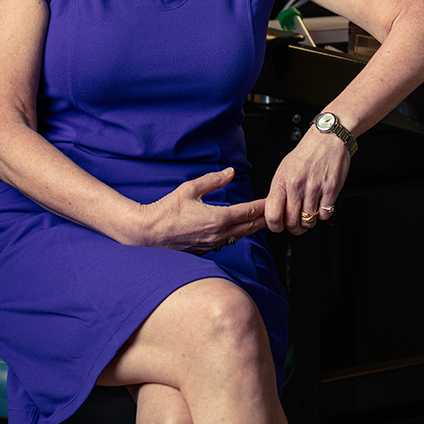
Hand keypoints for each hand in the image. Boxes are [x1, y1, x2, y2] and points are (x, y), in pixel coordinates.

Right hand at [135, 167, 266, 253]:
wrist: (146, 233)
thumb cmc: (165, 210)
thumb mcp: (190, 189)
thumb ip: (213, 180)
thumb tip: (231, 172)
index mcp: (217, 219)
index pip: (248, 212)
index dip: (263, 206)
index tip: (273, 201)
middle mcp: (217, 235)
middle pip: (250, 227)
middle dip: (264, 219)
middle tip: (277, 212)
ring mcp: (211, 245)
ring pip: (240, 237)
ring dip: (252, 228)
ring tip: (263, 221)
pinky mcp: (204, 251)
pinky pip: (227, 243)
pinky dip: (237, 235)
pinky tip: (239, 231)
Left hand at [265, 128, 349, 234]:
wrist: (327, 139)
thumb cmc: (306, 154)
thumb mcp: (284, 170)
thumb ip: (279, 192)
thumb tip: (274, 213)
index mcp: (282, 181)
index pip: (272, 215)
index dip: (275, 226)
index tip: (279, 226)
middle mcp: (297, 185)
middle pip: (292, 222)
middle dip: (295, 228)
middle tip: (297, 224)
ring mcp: (314, 187)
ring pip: (309, 220)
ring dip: (310, 221)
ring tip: (310, 212)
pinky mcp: (331, 188)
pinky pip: (325, 214)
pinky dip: (323, 214)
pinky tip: (321, 205)